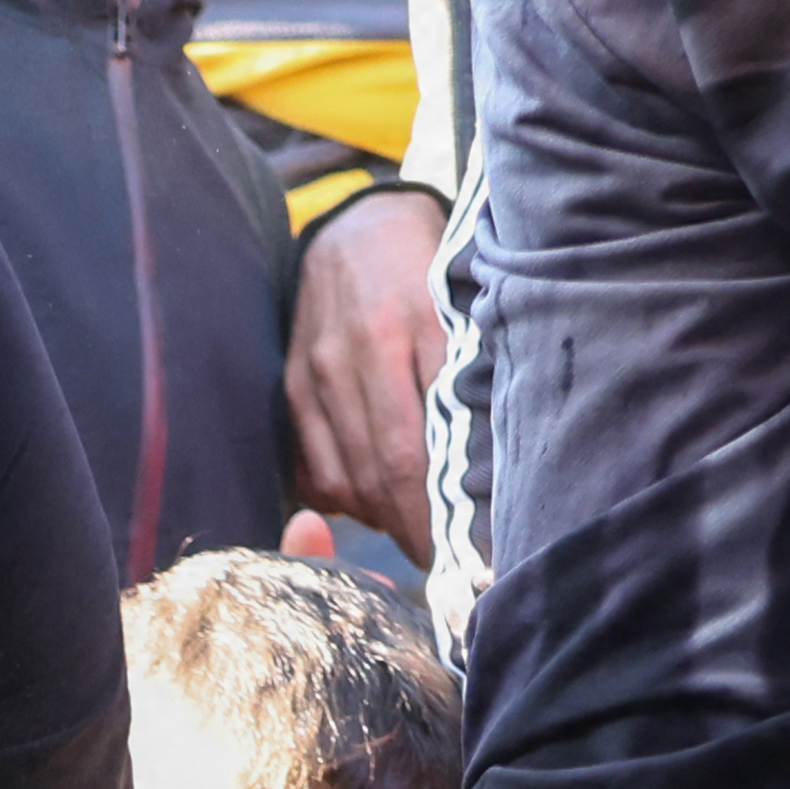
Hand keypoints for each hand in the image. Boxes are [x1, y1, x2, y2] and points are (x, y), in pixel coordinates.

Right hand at [286, 187, 449, 555]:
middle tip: (448, 565)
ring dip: (385, 521)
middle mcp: (359, 350)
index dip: (441, 513)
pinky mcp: (292, 384)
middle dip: (418, 530)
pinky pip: (315, 468)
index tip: (470, 552)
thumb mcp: (469, 306)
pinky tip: (375, 503)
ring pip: (348, 477)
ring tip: (417, 539)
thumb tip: (497, 471)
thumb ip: (476, 375)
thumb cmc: (434, 270)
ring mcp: (318, 369)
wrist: (358, 223)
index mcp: (415, 326)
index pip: (423, 448)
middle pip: (386, 470)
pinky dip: (345, 500)